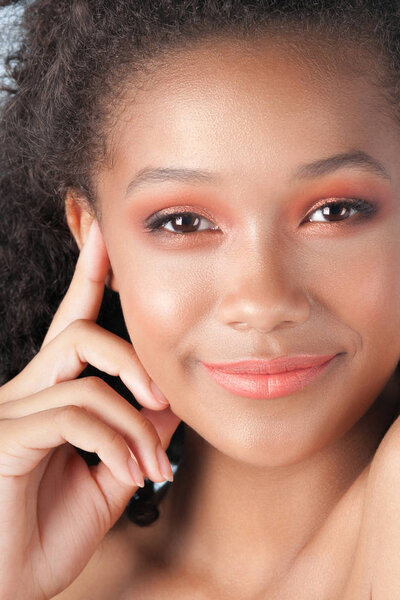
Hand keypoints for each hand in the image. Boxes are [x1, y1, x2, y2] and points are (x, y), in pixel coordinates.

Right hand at [0, 219, 180, 599]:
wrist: (10, 586)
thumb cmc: (51, 530)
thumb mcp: (110, 474)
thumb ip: (136, 434)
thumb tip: (168, 403)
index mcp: (51, 396)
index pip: (72, 324)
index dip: (88, 275)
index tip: (105, 233)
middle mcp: (27, 393)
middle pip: (76, 332)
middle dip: (128, 350)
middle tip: (166, 397)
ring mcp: (12, 413)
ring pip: (85, 375)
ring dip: (135, 418)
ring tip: (153, 461)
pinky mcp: (7, 439)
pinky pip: (75, 415)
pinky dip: (117, 443)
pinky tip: (134, 476)